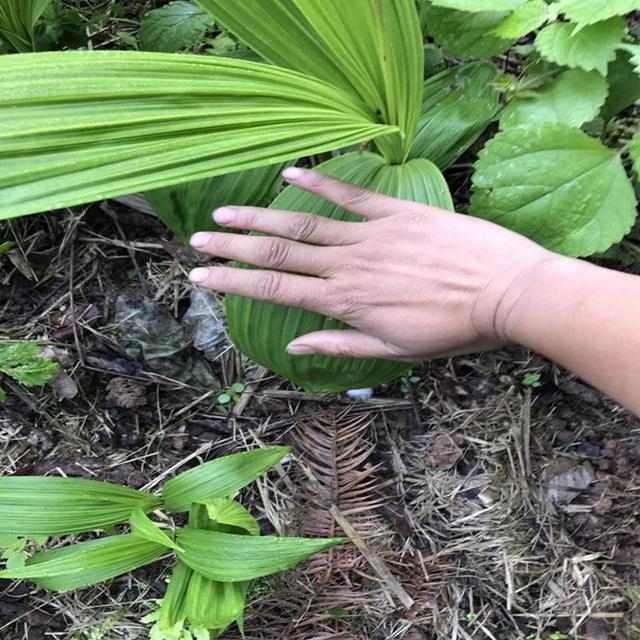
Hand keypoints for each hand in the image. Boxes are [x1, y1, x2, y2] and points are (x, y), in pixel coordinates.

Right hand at [188, 167, 556, 360]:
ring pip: (304, 223)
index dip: (233, 281)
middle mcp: (347, 265)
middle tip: (197, 239)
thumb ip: (340, 344)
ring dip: (261, 217)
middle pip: (278, 252)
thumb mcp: (394, 350)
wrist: (506, 293)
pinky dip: (319, 183)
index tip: (200, 274)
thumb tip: (295, 348)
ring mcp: (370, 234)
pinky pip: (350, 194)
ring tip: (226, 213)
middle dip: (233, 246)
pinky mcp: (395, 212)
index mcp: (344, 301)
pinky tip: (289, 174)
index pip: (276, 289)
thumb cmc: (452, 329)